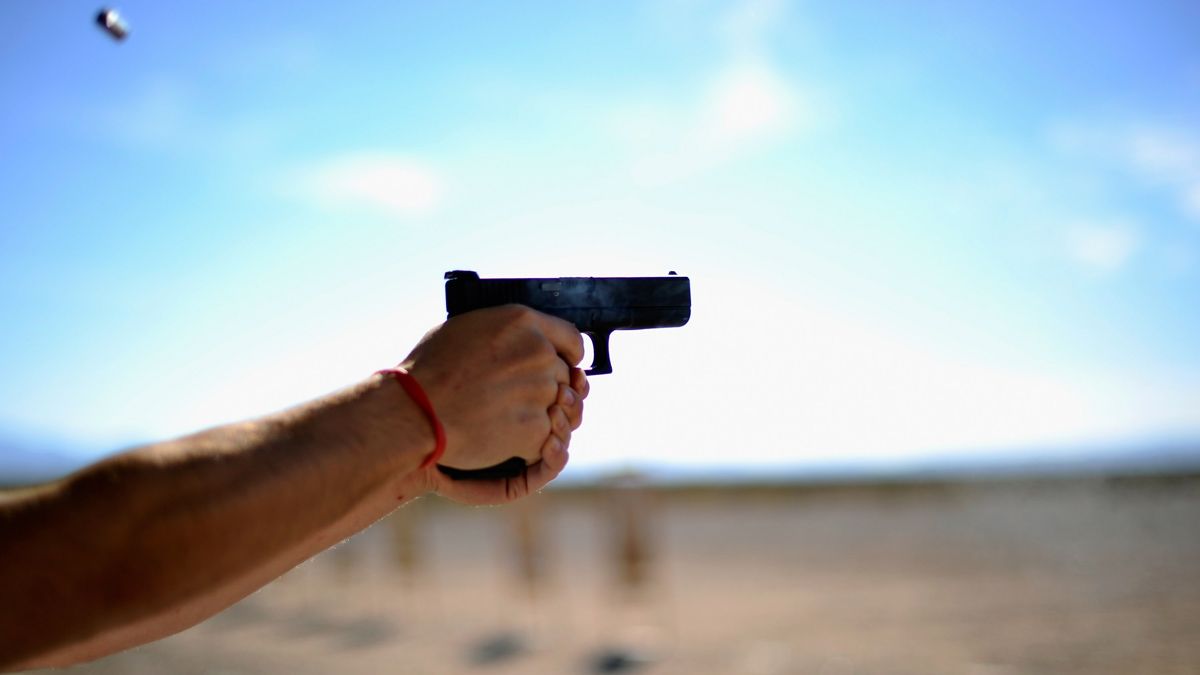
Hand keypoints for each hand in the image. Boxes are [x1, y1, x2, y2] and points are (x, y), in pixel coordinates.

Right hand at [396, 306, 589, 503]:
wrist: (416, 412)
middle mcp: (539, 353)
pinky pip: (546, 439)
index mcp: (523, 323)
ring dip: (541, 417)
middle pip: (564, 376)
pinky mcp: (536, 428)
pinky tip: (504, 440)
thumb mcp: (466, 328)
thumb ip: (505, 333)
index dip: (569, 356)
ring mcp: (541, 391)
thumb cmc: (429, 370)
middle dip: (546, 389)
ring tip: (509, 421)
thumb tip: (520, 338)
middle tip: (517, 400)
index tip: (565, 366)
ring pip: (560, 410)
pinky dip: (529, 445)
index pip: (572, 339)